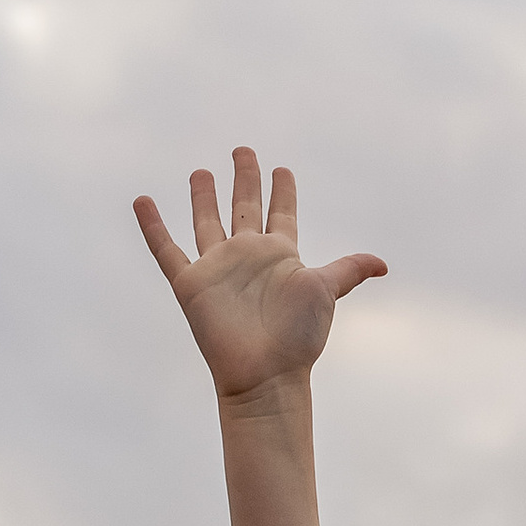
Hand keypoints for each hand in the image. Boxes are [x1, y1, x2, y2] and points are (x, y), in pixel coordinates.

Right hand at [133, 147, 384, 397]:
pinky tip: (143, 201)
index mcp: (279, 255)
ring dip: (203, 197)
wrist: (266, 375)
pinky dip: (153, 226)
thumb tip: (383, 264)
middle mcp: (247, 256)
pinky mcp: (191, 284)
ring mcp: (218, 269)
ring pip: (207, 223)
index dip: (282, 191)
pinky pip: (166, 249)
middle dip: (245, 179)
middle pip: (244, 207)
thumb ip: (349, 270)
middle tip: (243, 151)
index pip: (281, 213)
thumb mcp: (326, 292)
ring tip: (201, 171)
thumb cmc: (298, 339)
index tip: (282, 170)